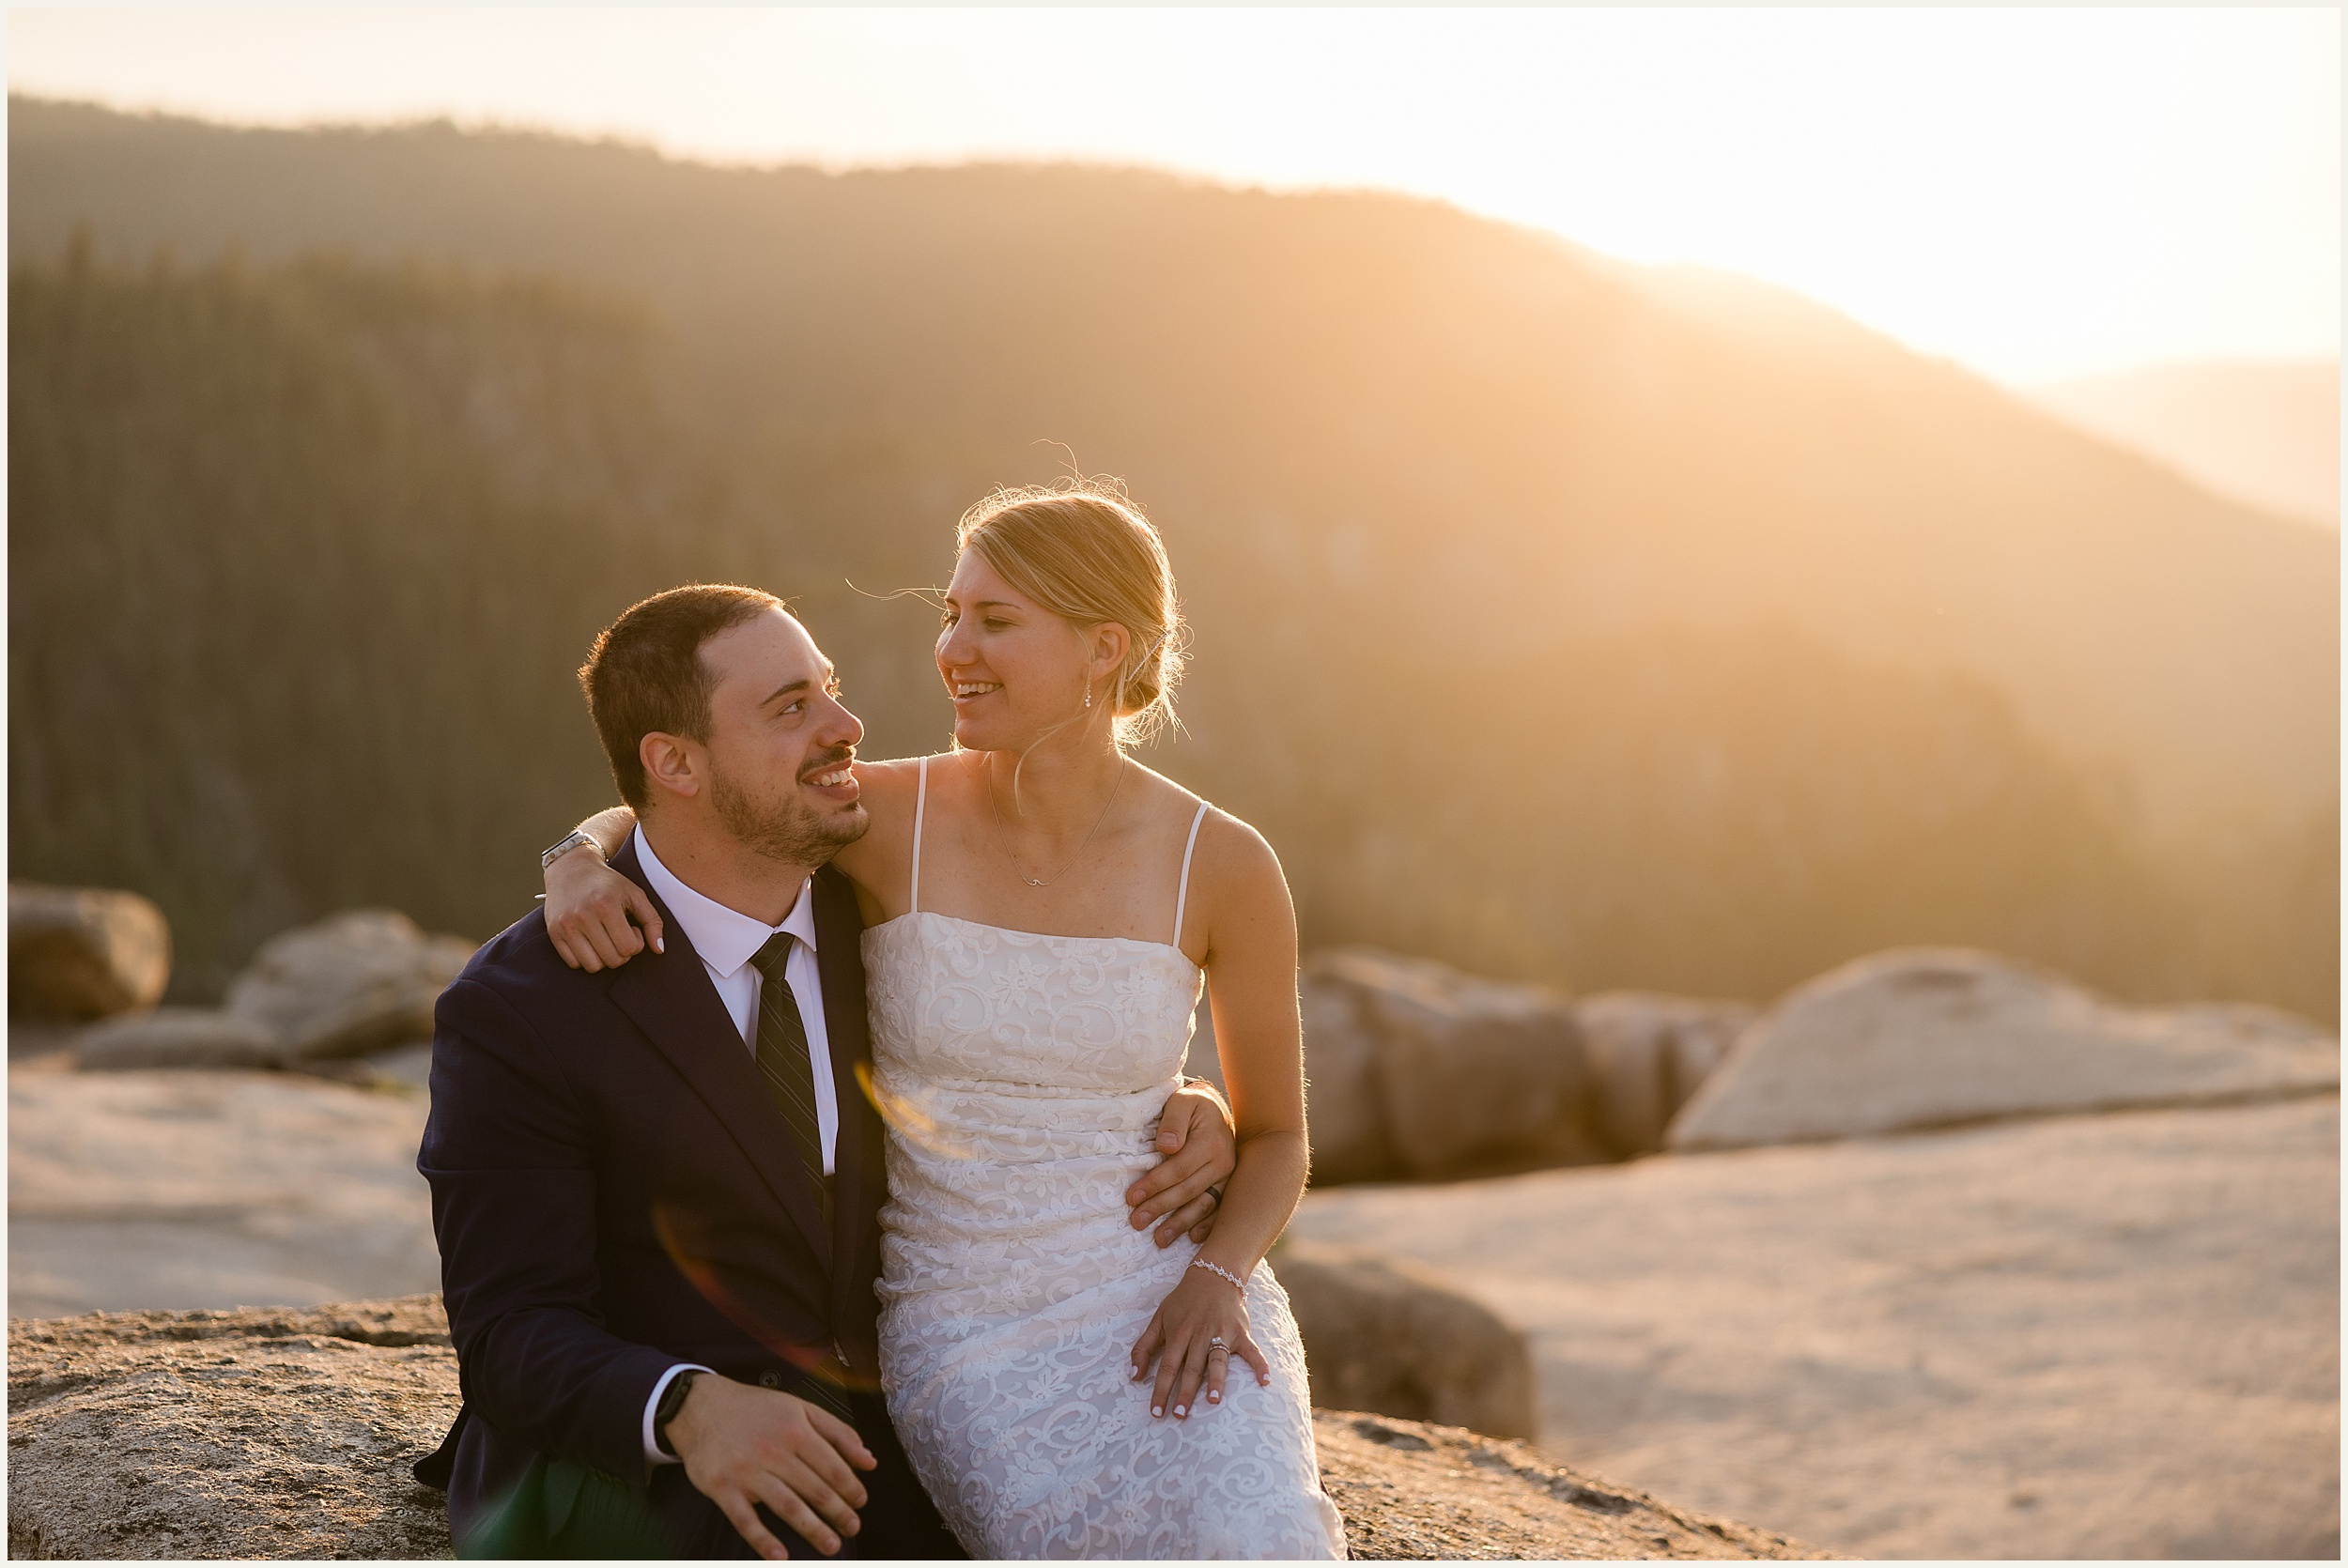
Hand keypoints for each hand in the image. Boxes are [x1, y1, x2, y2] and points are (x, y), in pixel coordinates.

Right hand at [545, 846, 663, 970]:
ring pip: (593, 966)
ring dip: (604, 959)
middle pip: (612, 960)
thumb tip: (659, 949)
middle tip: (619, 935)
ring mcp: (566, 925)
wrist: (571, 869)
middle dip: (622, 953)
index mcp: (606, 905)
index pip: (628, 948)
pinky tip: (590, 941)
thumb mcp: (635, 894)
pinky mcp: (553, 932)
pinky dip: (585, 958)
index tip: (632, 929)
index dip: (636, 943)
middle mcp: (583, 916)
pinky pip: (574, 964)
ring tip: (606, 940)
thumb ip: (652, 921)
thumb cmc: (608, 883)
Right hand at [666, 1374, 876, 1559]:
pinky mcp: (721, 1488)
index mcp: (794, 1429)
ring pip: (787, 1506)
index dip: (851, 1487)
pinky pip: (746, 1519)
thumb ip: (838, 1432)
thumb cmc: (755, 1409)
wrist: (701, 1407)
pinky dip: (763, 1540)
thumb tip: (869, 1460)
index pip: (832, 1465)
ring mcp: (746, 1471)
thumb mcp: (800, 1408)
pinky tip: (781, 1556)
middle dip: (838, 1513)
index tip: (861, 1502)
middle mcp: (773, 1450)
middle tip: (852, 1529)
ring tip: (831, 1546)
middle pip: (814, 1489)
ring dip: (812, 1529)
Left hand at [1127, 1081, 1235, 1246]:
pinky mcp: (1228, 1187)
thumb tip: (1166, 1146)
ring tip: (1159, 1239)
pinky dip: (1206, 1226)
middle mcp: (1224, 1162)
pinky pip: (1219, 1211)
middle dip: (1161, 1208)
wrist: (1216, 1110)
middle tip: (1136, 1222)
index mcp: (1211, 1141)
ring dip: (1181, 1224)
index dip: (1155, 1184)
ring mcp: (1228, 1177)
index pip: (1179, 1168)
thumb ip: (1173, 1120)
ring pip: (1203, 1205)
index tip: (1131, 1197)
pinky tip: (1192, 1238)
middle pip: (1188, 1190)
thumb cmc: (1192, 1106)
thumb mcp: (1182, 1101)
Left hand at [1130, 1264, 1270, 1419]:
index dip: (1161, 1389)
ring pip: (1217, 1360)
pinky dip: (1259, 1365)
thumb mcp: (1158, 1319)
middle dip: (1185, 1392)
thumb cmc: (1183, 1301)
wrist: (1213, 1275)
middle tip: (1180, 1415)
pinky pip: (1252, 1351)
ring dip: (1216, 1380)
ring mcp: (1222, 1333)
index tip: (1156, 1412)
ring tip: (1213, 1401)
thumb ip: (1143, 1347)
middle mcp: (1200, 1335)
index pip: (1168, 1366)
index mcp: (1178, 1334)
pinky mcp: (1241, 1332)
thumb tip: (1134, 1376)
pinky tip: (1264, 1382)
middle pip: (1191, 1368)